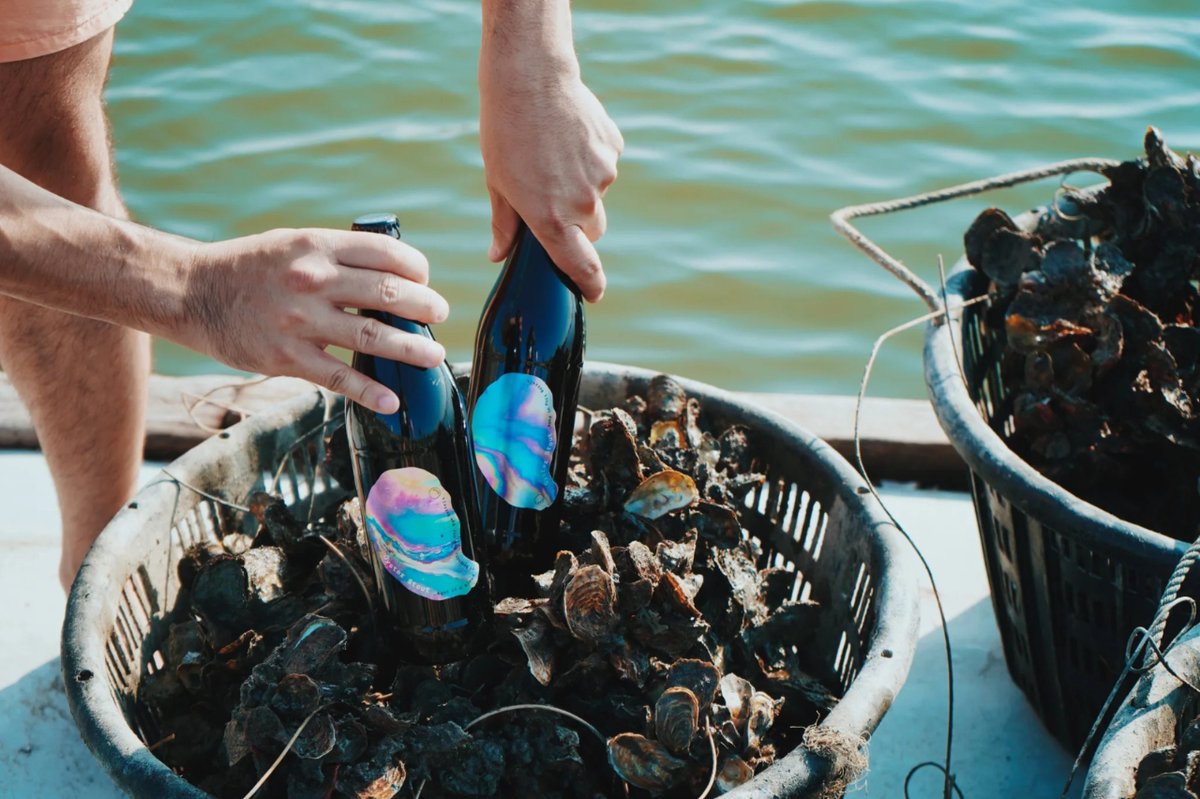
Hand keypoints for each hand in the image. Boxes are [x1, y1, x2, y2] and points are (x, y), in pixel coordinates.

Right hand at [183, 228, 447, 413]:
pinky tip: (391, 400)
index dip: (415, 267)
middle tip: (439, 313)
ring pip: (372, 337)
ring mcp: (300, 321)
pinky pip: (339, 378)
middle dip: (424, 306)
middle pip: (388, 294)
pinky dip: (369, 392)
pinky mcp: (287, 357)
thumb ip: (336, 257)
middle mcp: (312, 280)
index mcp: (317, 246)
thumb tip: (390, 275)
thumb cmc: (250, 268)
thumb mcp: (292, 244)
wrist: (191, 292)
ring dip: (412, 349)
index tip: (424, 279)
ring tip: (434, 356)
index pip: (384, 254)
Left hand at [480, 49, 622, 301]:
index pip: (580, 265)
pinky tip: (567, 137)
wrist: (530, 78)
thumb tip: (499, 255)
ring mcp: (602, 175)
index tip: (594, 294)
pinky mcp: (613, 148)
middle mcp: (582, 202)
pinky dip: (589, 158)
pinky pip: (605, 164)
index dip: (589, 283)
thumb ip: (505, 225)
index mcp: (550, 218)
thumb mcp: (498, 183)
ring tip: (553, 155)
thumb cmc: (505, 132)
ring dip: (581, 185)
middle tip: (551, 197)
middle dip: (577, 223)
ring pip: (597, 194)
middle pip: (592, 229)